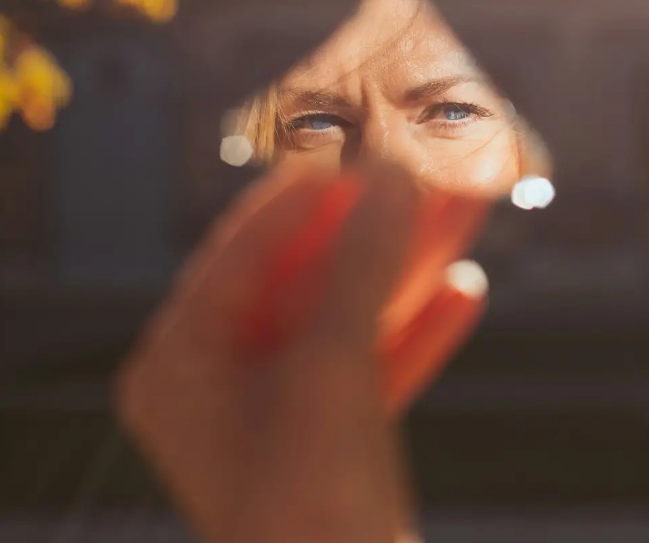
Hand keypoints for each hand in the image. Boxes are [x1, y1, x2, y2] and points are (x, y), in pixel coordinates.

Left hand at [115, 162, 489, 542]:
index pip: (241, 250)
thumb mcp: (332, 368)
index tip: (356, 142)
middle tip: (422, 170)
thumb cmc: (311, 506)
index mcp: (181, 366)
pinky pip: (372, 368)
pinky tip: (467, 288)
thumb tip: (393, 179)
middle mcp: (219, 385)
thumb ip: (359, 265)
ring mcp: (276, 416)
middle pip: (306, 280)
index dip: (304, 192)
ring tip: (465, 211)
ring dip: (409, 269)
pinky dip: (415, 331)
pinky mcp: (328, 444)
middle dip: (376, 229)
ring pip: (349, 319)